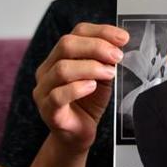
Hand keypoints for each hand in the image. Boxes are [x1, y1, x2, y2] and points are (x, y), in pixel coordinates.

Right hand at [32, 22, 128, 153]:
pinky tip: (92, 87)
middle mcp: (47, 69)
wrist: (79, 134)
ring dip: (90, 67)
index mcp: (59, 56)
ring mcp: (43, 90)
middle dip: (96, 47)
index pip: (77, 32)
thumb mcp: (102, 76)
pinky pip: (58, 95)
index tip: (123, 38)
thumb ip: (106, 60)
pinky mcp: (48, 110)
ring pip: (62, 69)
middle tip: (117, 56)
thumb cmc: (89, 102)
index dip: (101, 31)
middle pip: (66, 45)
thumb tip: (120, 43)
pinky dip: (78, 88)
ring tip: (109, 73)